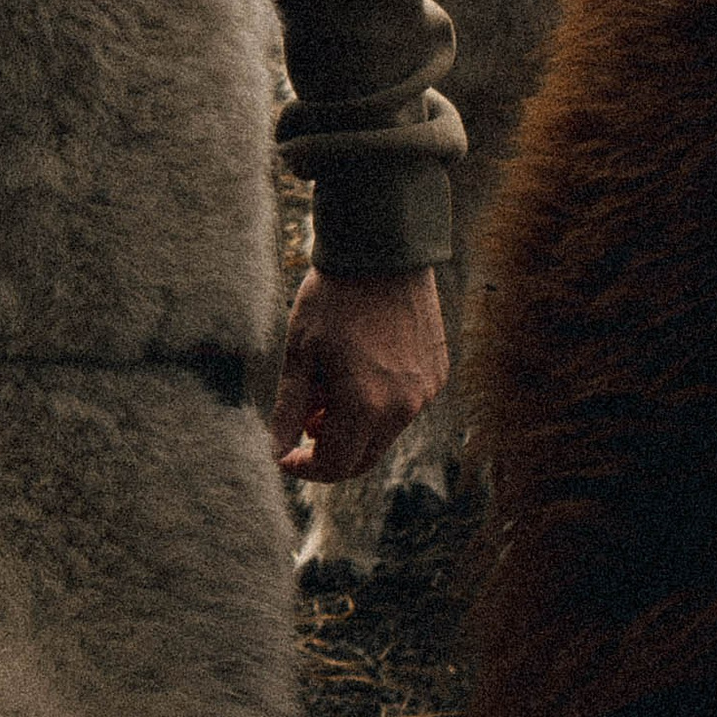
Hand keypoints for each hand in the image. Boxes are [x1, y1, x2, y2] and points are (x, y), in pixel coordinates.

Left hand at [269, 264, 448, 485]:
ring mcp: (425, 391)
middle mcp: (403, 407)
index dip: (306, 468)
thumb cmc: (333, 297)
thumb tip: (278, 453)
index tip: (286, 455)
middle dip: (331, 449)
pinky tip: (363, 364)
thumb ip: (289, 410)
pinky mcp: (438, 373)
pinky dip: (381, 402)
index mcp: (365, 405)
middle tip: (308, 419)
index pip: (335, 465)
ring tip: (333, 381)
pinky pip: (406, 405)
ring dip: (356, 424)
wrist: (383, 248)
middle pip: (363, 457)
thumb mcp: (300, 351)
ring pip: (385, 432)